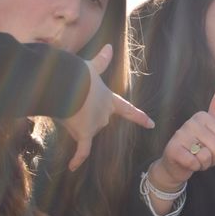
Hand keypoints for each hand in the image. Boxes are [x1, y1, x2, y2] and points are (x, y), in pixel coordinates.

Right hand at [62, 44, 153, 170]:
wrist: (67, 84)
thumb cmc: (79, 74)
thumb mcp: (92, 67)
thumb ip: (101, 62)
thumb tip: (110, 47)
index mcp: (109, 100)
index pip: (128, 110)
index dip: (139, 117)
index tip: (151, 124)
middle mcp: (105, 115)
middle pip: (98, 121)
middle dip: (84, 114)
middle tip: (72, 98)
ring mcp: (96, 125)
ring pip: (83, 130)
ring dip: (72, 121)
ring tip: (63, 105)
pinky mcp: (84, 134)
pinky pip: (82, 150)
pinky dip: (77, 159)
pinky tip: (72, 168)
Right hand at [149, 86, 214, 190]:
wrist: (174, 166)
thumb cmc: (196, 147)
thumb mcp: (211, 129)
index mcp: (201, 116)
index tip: (209, 143)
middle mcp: (190, 122)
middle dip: (213, 157)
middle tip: (201, 154)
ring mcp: (180, 135)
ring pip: (206, 156)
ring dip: (203, 163)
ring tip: (195, 159)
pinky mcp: (173, 150)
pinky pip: (194, 162)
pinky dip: (194, 167)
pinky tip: (188, 164)